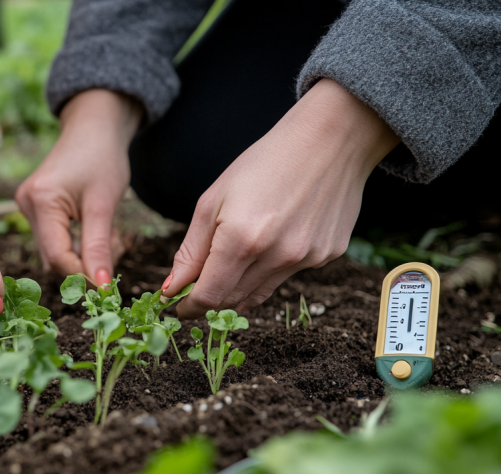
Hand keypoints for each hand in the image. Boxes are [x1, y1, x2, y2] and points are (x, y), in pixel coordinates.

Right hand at [16, 89, 141, 284]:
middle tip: (114, 252)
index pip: (56, 256)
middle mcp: (26, 205)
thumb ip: (99, 247)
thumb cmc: (103, 157)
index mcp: (41, 201)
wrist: (95, 126)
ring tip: (107, 238)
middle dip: (83, 264)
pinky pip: (52, 238)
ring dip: (80, 255)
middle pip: (52, 256)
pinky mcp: (34, 207)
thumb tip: (101, 286)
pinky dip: (74, 244)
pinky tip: (93, 230)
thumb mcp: (104, 204)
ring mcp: (26, 206)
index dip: (82, 274)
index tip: (108, 284)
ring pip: (52, 251)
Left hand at [162, 79, 399, 318]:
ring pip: (260, 294)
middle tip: (196, 289)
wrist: (330, 140)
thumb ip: (191, 250)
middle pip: (233, 300)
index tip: (179, 305)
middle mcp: (277, 255)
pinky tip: (271, 241)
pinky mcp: (327, 255)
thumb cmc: (263, 163)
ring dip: (237, 288)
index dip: (190, 307)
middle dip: (210, 300)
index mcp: (242, 239)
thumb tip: (170, 288)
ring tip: (229, 264)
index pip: (209, 296)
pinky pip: (287, 275)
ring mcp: (306, 258)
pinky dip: (269, 270)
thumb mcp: (213, 200)